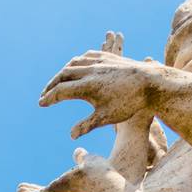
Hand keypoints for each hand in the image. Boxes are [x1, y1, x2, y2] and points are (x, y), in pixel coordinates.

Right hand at [17, 147, 105, 191]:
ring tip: (18, 190)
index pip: (57, 188)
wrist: (97, 177)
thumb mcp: (87, 161)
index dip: (48, 188)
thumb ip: (81, 157)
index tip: (40, 187)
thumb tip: (78, 152)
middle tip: (23, 190)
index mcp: (71, 187)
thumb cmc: (97, 172)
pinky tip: (19, 191)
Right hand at [39, 50, 160, 138]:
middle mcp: (90, 71)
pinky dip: (76, 62)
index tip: (41, 104)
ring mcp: (99, 62)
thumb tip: (72, 136)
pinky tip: (76, 67)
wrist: (150, 82)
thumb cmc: (129, 103)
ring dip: (62, 73)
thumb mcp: (106, 118)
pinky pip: (86, 56)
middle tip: (45, 95)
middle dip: (51, 85)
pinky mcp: (107, 57)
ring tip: (57, 82)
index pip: (61, 91)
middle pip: (63, 75)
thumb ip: (87, 125)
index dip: (49, 98)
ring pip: (73, 64)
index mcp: (87, 87)